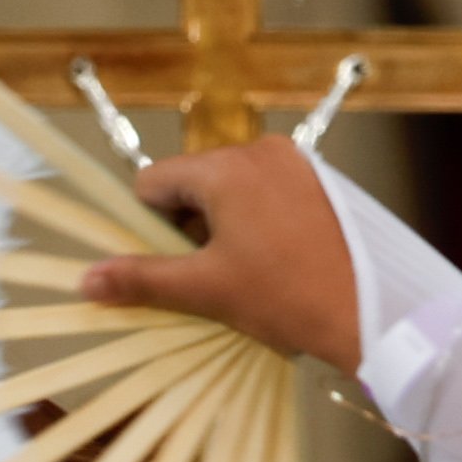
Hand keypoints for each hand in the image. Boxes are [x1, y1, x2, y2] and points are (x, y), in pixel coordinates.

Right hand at [75, 138, 363, 371]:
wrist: (373, 311)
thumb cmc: (288, 296)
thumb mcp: (207, 290)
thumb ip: (142, 279)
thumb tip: (87, 279)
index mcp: (225, 167)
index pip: (155, 181)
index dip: (148, 225)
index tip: (168, 263)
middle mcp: (261, 151)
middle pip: (195, 183)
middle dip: (191, 227)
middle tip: (210, 274)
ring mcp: (297, 164)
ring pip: (234, 190)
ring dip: (226, 227)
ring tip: (247, 272)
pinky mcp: (324, 183)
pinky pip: (270, 193)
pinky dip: (261, 222)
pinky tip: (276, 262)